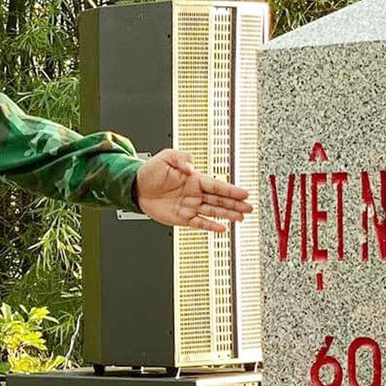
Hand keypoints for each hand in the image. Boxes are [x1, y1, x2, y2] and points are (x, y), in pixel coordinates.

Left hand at [134, 148, 253, 231]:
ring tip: (241, 217)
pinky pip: (199, 223)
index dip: (231, 189)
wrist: (136, 187)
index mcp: (194, 179)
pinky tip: (222, 229)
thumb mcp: (166, 157)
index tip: (244, 192)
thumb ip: (181, 158)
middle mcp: (195, 193)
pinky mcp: (182, 217)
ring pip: (213, 211)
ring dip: (228, 214)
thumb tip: (191, 166)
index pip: (217, 185)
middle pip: (219, 199)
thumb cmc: (150, 171)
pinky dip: (210, 226)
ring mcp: (190, 206)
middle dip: (235, 203)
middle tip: (249, 207)